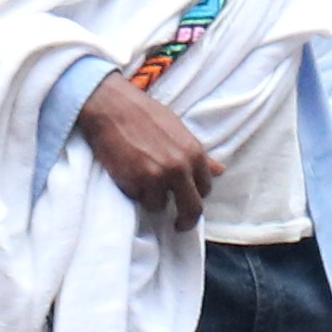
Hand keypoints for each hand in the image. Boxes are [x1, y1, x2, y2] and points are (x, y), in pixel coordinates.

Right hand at [75, 75, 218, 222]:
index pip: (205, 188)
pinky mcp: (135, 183)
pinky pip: (139, 200)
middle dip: (186, 220)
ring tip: (141, 181)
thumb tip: (220, 170)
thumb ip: (198, 156)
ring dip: (152, 199)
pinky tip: (129, 175)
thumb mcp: (178, 130)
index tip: (188, 199)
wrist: (111, 107)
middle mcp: (179, 168)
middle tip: (179, 224)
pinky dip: (135, 193)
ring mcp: (157, 177)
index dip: (196, 195)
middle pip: (192, 209)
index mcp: (194, 153)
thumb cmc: (144, 114)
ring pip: (160, 206)